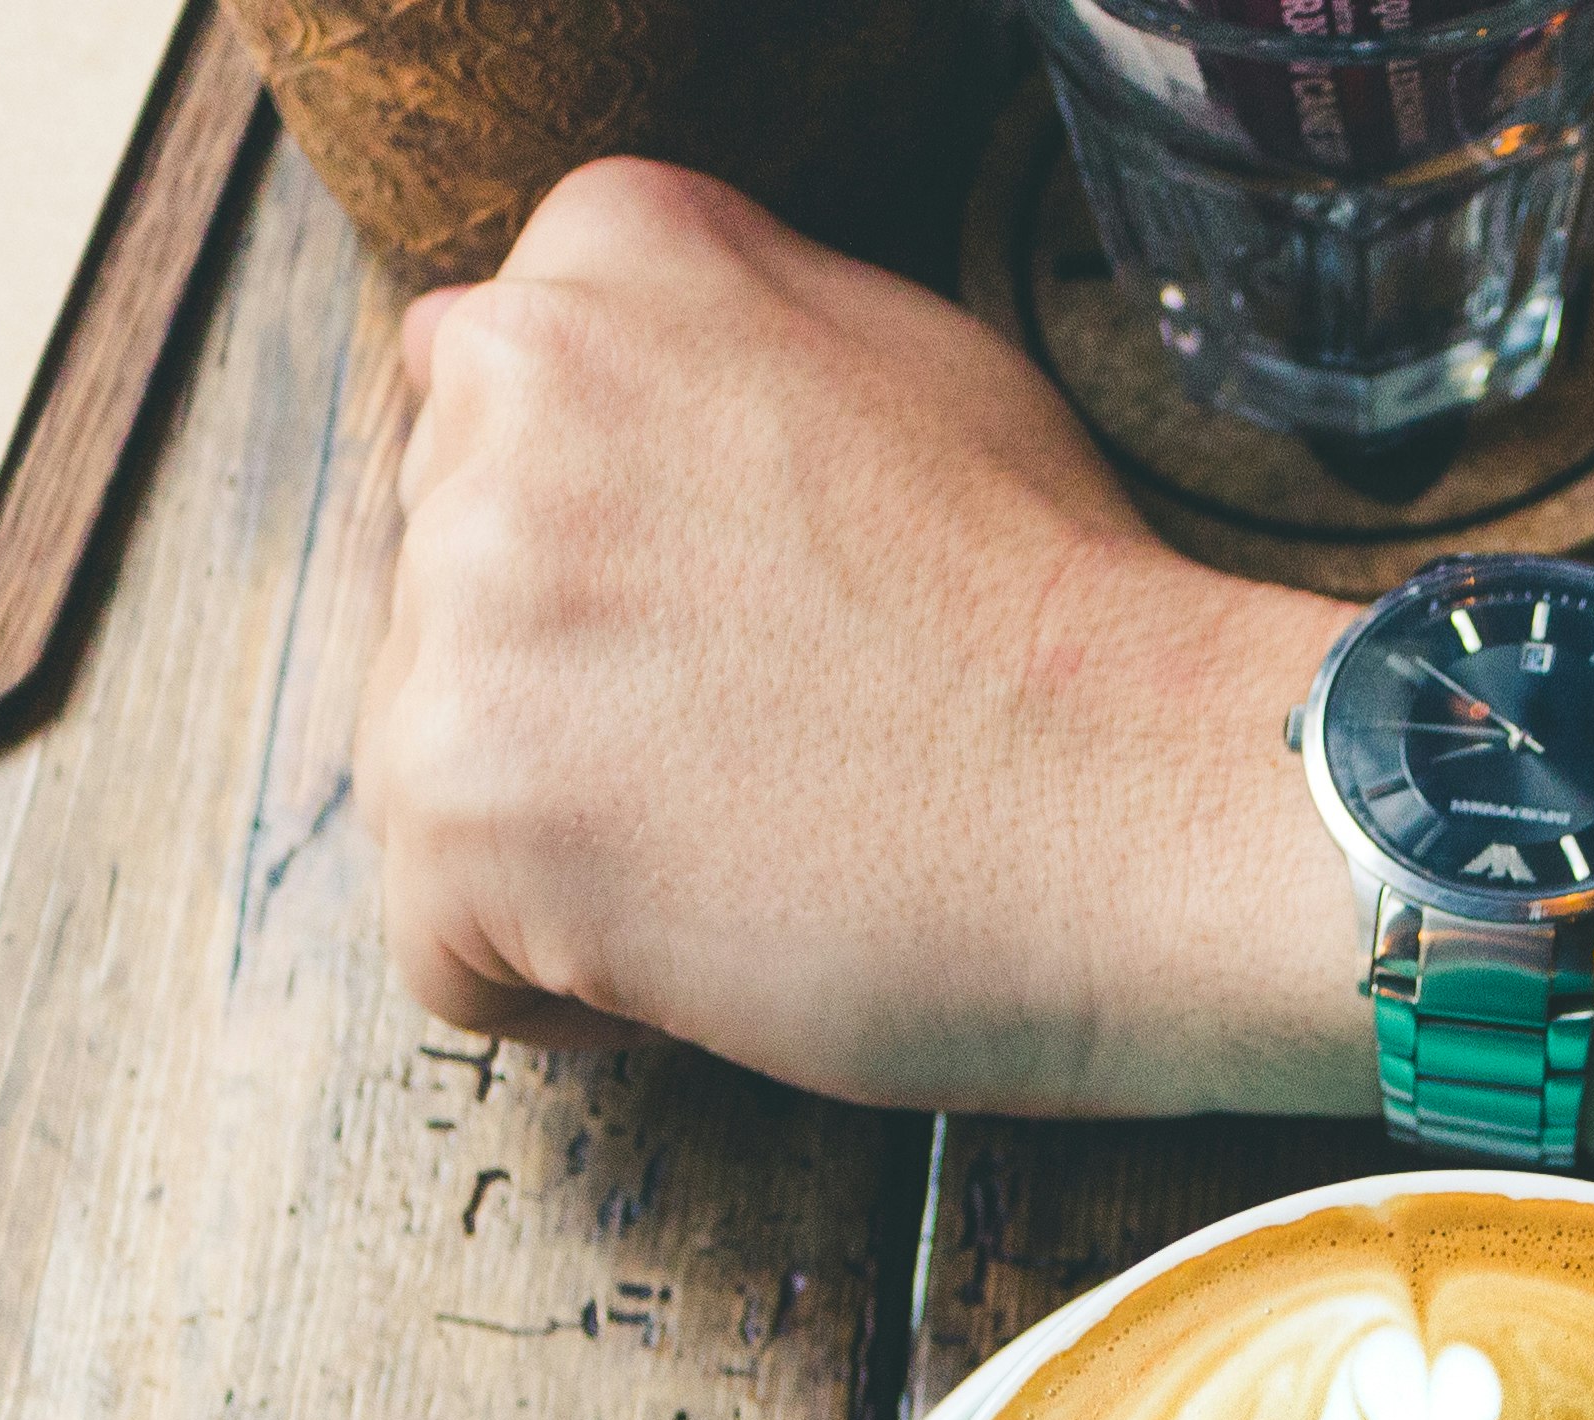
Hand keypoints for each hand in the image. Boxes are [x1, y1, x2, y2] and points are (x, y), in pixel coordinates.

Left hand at [364, 162, 1360, 1114]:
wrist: (1163, 804)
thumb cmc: (1069, 616)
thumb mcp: (902, 357)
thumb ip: (707, 353)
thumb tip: (588, 418)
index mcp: (605, 259)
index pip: (478, 427)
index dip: (606, 564)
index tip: (731, 629)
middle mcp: (506, 395)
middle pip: (440, 601)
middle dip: (569, 695)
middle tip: (770, 747)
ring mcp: (467, 597)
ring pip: (430, 768)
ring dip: (567, 840)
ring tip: (761, 840)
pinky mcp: (461, 801)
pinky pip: (442, 944)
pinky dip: (563, 985)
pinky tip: (721, 942)